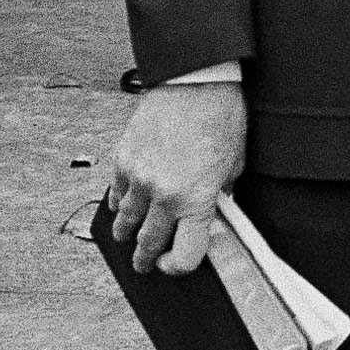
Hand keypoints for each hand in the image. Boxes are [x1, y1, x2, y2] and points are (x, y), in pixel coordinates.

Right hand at [106, 83, 247, 274]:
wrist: (197, 81)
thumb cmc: (222, 119)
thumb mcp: (233, 166)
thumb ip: (218, 196)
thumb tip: (210, 215)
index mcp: (196, 200)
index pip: (183, 257)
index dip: (179, 267)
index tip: (175, 265)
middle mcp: (164, 195)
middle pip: (148, 244)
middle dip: (146, 259)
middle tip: (145, 264)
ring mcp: (139, 178)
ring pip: (125, 222)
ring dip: (127, 234)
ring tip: (129, 239)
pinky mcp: (123, 159)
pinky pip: (115, 193)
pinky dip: (118, 204)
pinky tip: (122, 207)